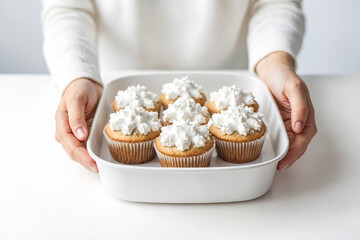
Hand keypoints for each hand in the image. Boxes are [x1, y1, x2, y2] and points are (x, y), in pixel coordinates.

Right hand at [55, 78, 102, 172]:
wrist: (86, 84)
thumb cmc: (79, 89)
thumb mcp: (77, 99)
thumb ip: (76, 117)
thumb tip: (79, 135)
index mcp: (62, 124)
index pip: (70, 144)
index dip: (81, 156)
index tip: (92, 163)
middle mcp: (67, 131)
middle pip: (74, 151)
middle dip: (85, 161)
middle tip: (97, 169)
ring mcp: (76, 133)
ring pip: (80, 151)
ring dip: (88, 160)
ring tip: (99, 167)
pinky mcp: (84, 133)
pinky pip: (87, 146)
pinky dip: (92, 153)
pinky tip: (99, 158)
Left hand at [256, 52, 316, 170]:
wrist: (271, 69)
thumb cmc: (284, 76)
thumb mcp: (293, 88)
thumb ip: (299, 106)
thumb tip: (299, 127)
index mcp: (305, 114)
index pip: (304, 137)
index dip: (296, 151)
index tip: (286, 161)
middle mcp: (298, 120)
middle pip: (297, 143)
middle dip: (290, 157)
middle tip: (280, 167)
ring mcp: (287, 121)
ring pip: (288, 142)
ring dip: (283, 153)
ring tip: (275, 164)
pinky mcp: (277, 120)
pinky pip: (278, 134)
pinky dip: (276, 144)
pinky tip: (270, 150)